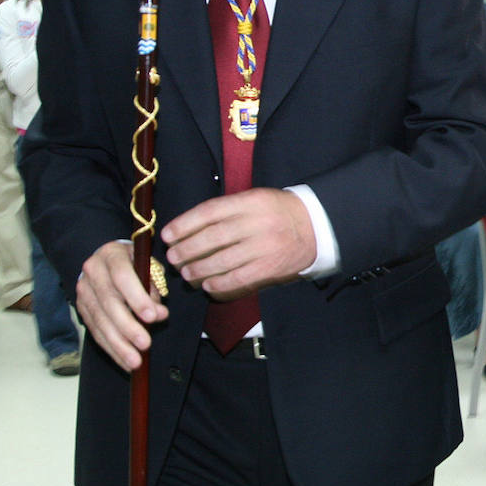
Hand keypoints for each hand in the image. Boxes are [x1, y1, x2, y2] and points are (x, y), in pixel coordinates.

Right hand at [75, 239, 169, 371]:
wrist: (104, 259)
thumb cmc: (134, 262)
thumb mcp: (147, 264)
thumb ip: (154, 285)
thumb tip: (158, 313)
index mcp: (111, 255)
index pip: (122, 276)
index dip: (137, 298)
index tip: (153, 316)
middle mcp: (93, 272)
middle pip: (109, 303)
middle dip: (128, 327)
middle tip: (145, 344)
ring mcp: (84, 292)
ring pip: (100, 321)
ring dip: (118, 345)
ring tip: (135, 362)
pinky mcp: (81, 309)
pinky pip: (95, 332)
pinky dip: (111, 349)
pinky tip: (124, 361)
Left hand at [162, 188, 317, 299]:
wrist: (317, 226)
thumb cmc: (279, 212)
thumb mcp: (256, 200)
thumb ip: (227, 211)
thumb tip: (189, 229)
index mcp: (251, 201)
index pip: (210, 212)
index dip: (184, 224)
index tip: (167, 234)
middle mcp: (257, 222)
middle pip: (213, 237)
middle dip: (187, 249)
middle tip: (172, 258)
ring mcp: (265, 246)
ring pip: (223, 260)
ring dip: (199, 269)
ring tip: (186, 273)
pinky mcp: (271, 267)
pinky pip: (239, 278)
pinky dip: (219, 284)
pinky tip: (207, 286)